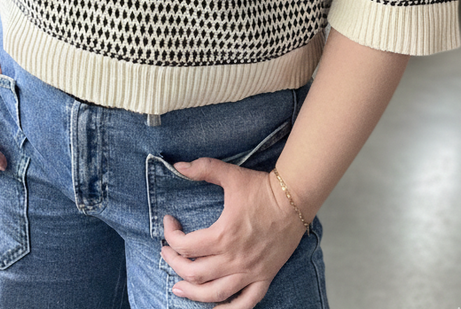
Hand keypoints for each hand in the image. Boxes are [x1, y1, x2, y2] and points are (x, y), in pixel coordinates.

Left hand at [161, 158, 305, 307]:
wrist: (294, 199)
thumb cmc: (262, 188)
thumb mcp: (230, 174)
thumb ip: (203, 168)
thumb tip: (178, 166)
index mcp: (223, 235)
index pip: (185, 245)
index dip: (170, 235)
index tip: (168, 223)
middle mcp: (234, 259)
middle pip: (194, 273)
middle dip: (174, 263)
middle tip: (166, 252)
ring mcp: (250, 272)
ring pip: (214, 294)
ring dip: (192, 293)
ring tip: (177, 287)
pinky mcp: (264, 277)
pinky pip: (245, 303)